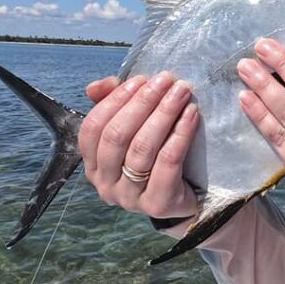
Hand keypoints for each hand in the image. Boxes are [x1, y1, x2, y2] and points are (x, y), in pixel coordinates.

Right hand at [79, 72, 199, 219]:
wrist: (191, 197)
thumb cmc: (159, 157)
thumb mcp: (136, 129)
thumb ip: (116, 105)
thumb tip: (98, 86)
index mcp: (93, 164)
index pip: (92, 128)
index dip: (115, 100)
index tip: (143, 78)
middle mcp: (105, 184)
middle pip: (117, 136)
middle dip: (143, 102)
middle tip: (167, 80)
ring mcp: (129, 198)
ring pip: (142, 148)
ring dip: (163, 114)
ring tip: (182, 93)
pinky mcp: (157, 204)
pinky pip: (167, 163)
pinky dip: (180, 135)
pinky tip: (192, 115)